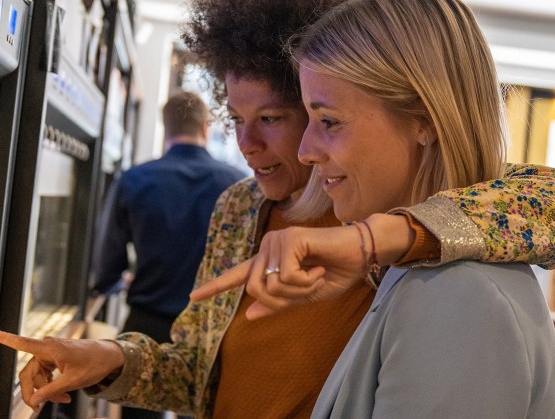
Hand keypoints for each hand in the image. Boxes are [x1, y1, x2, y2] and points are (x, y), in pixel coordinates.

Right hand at [0, 329, 124, 408]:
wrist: (109, 357)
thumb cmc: (94, 363)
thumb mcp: (73, 381)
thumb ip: (51, 390)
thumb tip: (34, 400)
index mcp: (50, 348)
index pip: (21, 342)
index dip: (3, 338)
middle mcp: (47, 348)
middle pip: (28, 373)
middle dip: (35, 391)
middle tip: (39, 408)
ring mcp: (50, 354)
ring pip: (37, 376)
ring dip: (46, 390)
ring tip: (62, 398)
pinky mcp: (54, 359)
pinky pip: (44, 375)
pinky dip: (51, 386)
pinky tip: (62, 394)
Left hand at [190, 215, 413, 318]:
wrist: (361, 256)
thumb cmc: (336, 272)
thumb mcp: (304, 295)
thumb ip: (277, 303)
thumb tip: (247, 315)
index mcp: (269, 262)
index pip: (237, 277)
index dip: (214, 287)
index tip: (193, 297)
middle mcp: (267, 247)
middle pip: (256, 290)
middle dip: (284, 298)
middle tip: (309, 285)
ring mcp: (276, 241)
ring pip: (270, 285)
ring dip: (300, 289)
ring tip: (316, 273)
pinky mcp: (289, 240)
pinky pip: (286, 277)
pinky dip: (306, 281)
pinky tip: (319, 267)